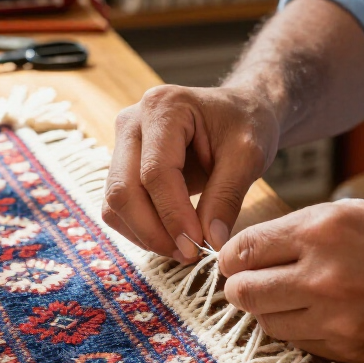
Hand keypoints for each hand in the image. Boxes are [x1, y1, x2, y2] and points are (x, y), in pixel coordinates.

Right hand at [103, 84, 280, 259]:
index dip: (173, 215)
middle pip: (124, 190)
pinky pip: (117, 207)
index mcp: (163, 107)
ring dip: (145, 235)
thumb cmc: (246, 124)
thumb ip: (227, 196)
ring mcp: (122, 143)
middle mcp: (132, 122)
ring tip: (183, 248)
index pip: (155, 173)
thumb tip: (210, 242)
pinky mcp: (121, 166)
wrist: (239, 112)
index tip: (196, 247)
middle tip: (188, 254)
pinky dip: (140, 230)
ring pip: (115, 203)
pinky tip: (171, 237)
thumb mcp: (248, 156)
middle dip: (153, 231)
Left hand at [218, 199, 363, 362]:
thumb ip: (304, 229)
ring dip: (270, 312)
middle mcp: (323, 273)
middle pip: (242, 293)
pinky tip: (322, 315)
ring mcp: (337, 316)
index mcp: (323, 228)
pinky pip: (300, 344)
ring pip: (266, 323)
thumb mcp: (361, 211)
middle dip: (240, 288)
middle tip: (254, 284)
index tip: (235, 261)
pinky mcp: (351, 349)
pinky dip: (301, 331)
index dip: (231, 258)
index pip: (242, 250)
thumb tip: (253, 248)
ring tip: (293, 298)